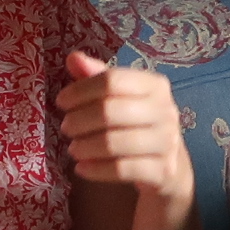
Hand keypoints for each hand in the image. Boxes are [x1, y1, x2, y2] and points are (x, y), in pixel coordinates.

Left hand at [55, 50, 193, 205]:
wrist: (168, 167)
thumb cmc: (137, 125)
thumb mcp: (120, 98)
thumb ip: (97, 77)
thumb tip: (73, 58)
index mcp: (155, 85)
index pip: (113, 80)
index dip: (81, 90)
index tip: (61, 101)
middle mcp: (166, 111)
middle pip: (110, 110)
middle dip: (80, 120)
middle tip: (65, 127)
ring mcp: (167, 142)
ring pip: (115, 142)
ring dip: (85, 146)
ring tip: (72, 149)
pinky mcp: (163, 171)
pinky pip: (122, 169)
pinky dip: (96, 169)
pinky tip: (81, 168)